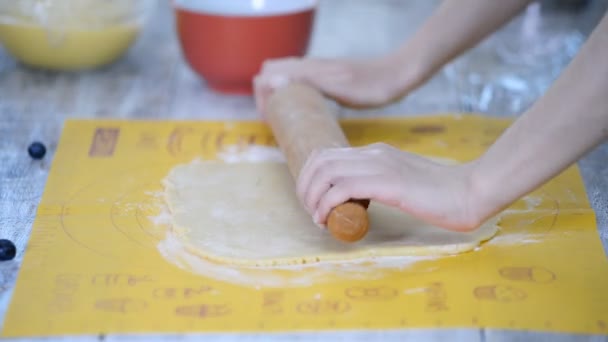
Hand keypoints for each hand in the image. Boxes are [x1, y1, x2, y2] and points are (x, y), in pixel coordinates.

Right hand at [254, 56, 420, 112]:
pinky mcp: (329, 77)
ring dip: (279, 96)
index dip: (260, 95)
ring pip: (286, 79)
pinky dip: (293, 95)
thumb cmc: (371, 86)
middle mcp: (310, 67)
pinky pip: (301, 83)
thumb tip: (270, 81)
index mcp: (308, 69)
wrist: (398, 76)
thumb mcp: (338, 87)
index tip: (269, 118)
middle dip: (266, 96)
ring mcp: (319, 71)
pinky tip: (305, 111)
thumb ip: (307, 81)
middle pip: (272, 75)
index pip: (267, 74)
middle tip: (275, 121)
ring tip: (286, 120)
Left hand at [296, 143, 484, 231]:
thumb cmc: (442, 195)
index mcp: (377, 152)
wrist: (470, 192)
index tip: (312, 201)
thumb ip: (382, 183)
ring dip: (312, 196)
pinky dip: (327, 204)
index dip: (310, 177)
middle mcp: (374, 153)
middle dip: (305, 186)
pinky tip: (328, 219)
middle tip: (311, 211)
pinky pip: (343, 187)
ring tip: (317, 217)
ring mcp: (381, 164)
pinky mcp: (388, 181)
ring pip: (326, 171)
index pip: (327, 154)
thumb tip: (360, 200)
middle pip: (319, 159)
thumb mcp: (403, 183)